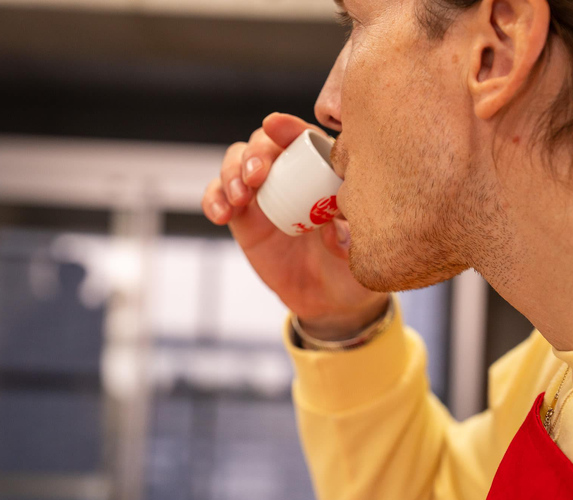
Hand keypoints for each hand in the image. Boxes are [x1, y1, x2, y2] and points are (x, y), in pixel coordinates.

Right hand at [201, 113, 388, 339]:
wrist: (329, 301)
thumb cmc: (352, 265)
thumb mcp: (359, 253)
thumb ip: (348, 236)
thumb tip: (331, 227)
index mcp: (323, 170)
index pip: (305, 138)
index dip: (288, 128)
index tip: (275, 125)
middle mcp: (290, 174)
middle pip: (264, 144)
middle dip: (255, 152)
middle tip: (256, 176)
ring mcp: (263, 194)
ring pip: (236, 163)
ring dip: (231, 173)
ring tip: (239, 199)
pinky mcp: (242, 217)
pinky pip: (217, 196)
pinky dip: (213, 199)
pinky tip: (220, 215)